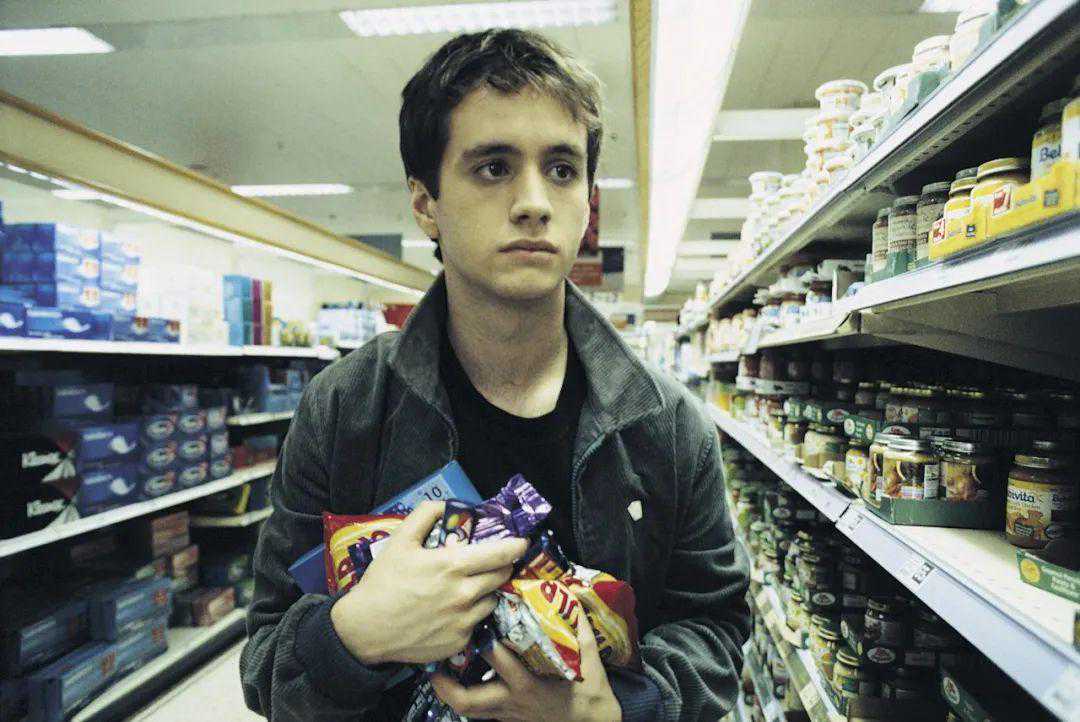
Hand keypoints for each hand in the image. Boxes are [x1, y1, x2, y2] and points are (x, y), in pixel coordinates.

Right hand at [331, 501, 527, 665]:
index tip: (523, 542)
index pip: (501, 554)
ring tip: (465, 588)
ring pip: (491, 600)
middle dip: (501, 566)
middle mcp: (464, 595)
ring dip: (485, 591)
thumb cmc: (383, 582)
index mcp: (452, 566)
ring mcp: (464, 621)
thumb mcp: (400, 540)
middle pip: (501, 576)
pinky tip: (451, 612)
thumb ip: (426, 514)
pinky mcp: (460, 642)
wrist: (365, 629)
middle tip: (490, 563)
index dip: (517, 546)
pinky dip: (470, 615)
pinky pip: (476, 624)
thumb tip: (449, 505)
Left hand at [430, 611, 621, 721]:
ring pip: (467, 709)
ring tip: (435, 670)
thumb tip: (569, 594)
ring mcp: (506, 714)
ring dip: (448, 691)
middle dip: (445, 681)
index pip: (498, 661)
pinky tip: (457, 680)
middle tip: (435, 656)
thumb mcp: (588, 656)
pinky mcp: (506, 719)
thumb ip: (578, 625)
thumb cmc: (590, 690)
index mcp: (528, 684)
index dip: (483, 641)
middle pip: (467, 699)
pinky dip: (463, 696)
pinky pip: (477, 712)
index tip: (474, 620)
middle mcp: (511, 701)